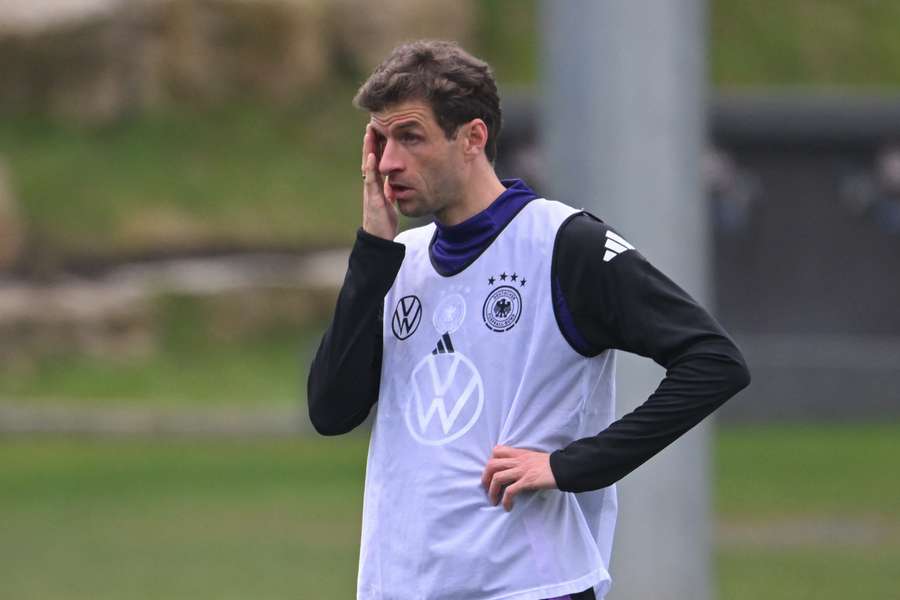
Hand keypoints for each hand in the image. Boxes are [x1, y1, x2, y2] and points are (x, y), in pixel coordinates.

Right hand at [361, 124, 398, 240]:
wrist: (379, 239)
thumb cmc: (383, 221)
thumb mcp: (389, 202)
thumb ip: (389, 191)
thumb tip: (393, 183)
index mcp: (375, 185)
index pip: (375, 161)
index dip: (377, 145)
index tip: (379, 129)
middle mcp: (370, 184)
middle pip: (370, 158)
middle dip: (371, 141)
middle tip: (372, 122)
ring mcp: (370, 190)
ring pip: (368, 165)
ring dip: (368, 148)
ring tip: (369, 132)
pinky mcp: (372, 198)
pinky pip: (371, 180)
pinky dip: (371, 167)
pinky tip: (372, 155)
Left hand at [481, 445, 557, 511]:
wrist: (565, 468)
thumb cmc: (552, 465)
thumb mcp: (535, 458)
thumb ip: (524, 462)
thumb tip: (515, 472)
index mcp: (520, 454)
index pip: (497, 450)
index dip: (490, 461)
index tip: (491, 473)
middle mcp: (518, 461)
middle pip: (492, 464)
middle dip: (485, 478)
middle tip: (486, 489)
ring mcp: (522, 471)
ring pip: (498, 478)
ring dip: (492, 492)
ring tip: (494, 501)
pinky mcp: (527, 481)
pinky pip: (510, 491)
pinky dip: (505, 500)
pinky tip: (507, 507)